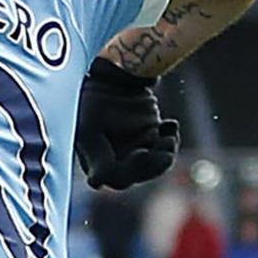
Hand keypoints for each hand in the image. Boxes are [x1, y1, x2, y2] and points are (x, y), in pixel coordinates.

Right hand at [76, 58, 180, 191]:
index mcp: (95, 161)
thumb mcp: (88, 127)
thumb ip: (95, 155)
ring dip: (166, 153)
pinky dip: (169, 139)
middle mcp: (114, 159)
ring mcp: (133, 148)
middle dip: (153, 164)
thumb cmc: (91, 100)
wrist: (109, 75)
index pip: (115, 178)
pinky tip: (169, 124)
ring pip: (154, 164)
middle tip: (164, 145)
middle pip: (138, 175)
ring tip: (169, 135)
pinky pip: (164, 147)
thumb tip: (98, 183)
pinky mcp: (149, 135)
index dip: (132, 171)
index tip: (143, 152)